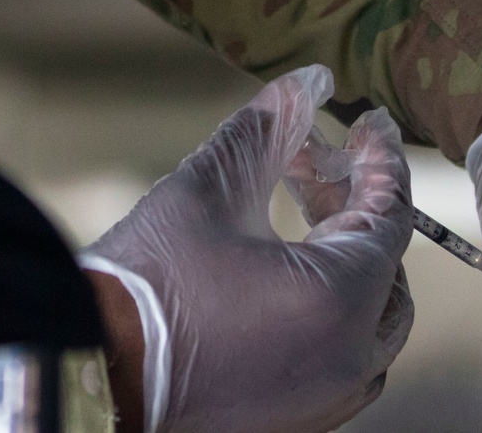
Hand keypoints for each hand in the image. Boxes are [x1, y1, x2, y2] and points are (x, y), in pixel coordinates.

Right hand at [83, 65, 413, 432]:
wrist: (91, 372)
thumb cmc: (150, 281)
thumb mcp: (211, 186)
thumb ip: (269, 128)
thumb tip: (307, 83)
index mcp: (338, 302)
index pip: (389, 217)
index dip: (381, 161)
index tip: (368, 124)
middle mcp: (346, 361)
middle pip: (386, 270)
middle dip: (358, 208)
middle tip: (318, 162)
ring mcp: (323, 402)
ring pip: (370, 322)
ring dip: (348, 259)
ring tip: (303, 210)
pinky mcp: (293, 422)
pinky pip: (339, 358)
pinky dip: (330, 308)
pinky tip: (285, 268)